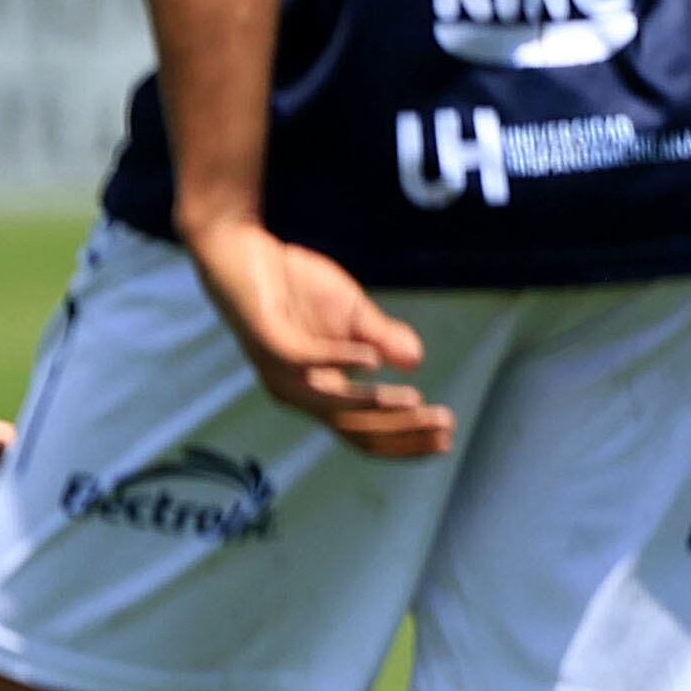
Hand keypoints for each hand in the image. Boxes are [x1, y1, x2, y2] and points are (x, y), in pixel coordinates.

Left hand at [183, 216, 452, 456]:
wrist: (245, 250)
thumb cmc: (294, 286)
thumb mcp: (351, 313)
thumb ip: (381, 337)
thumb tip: (416, 360)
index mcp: (319, 391)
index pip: (365, 433)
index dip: (404, 440)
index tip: (446, 436)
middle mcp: (299, 391)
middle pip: (354, 429)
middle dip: (402, 430)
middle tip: (443, 425)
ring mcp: (281, 369)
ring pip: (331, 404)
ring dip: (375, 405)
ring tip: (414, 402)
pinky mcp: (268, 339)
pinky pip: (304, 358)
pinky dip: (340, 360)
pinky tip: (373, 361)